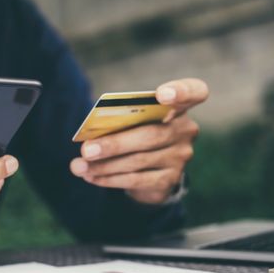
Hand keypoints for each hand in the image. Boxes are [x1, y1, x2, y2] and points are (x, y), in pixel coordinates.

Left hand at [70, 78, 208, 203]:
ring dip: (104, 165)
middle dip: (114, 144)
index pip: (194, 92)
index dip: (181, 92)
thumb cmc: (136, 132)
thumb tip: (91, 138)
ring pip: (138, 161)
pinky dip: (109, 179)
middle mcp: (185, 131)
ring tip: (79, 166)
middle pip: (150, 136)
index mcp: (178, 106)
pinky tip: (91, 177)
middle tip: (86, 150)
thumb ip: (120, 121)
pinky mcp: (170, 180)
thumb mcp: (132, 121)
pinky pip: (136, 180)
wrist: (150, 169)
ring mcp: (180, 157)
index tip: (162, 94)